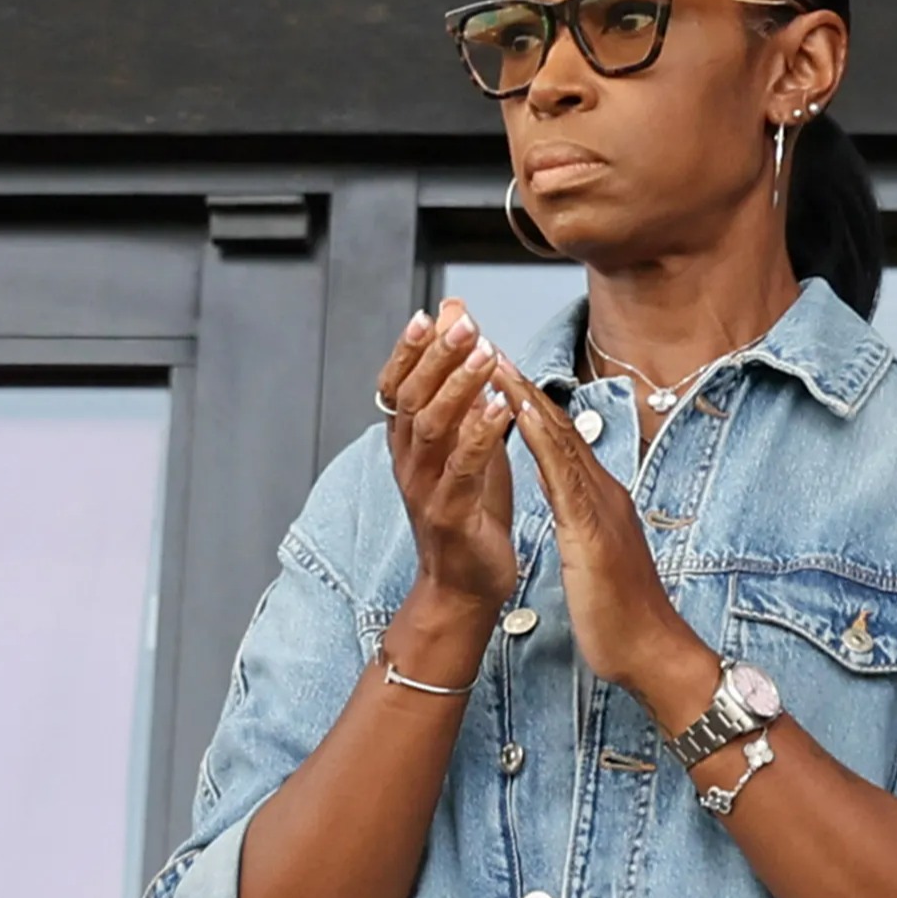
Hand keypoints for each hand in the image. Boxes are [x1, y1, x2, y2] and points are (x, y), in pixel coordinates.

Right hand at [377, 303, 517, 613]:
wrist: (465, 583)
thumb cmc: (469, 506)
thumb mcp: (465, 439)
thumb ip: (459, 386)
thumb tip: (459, 323)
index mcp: (409, 441)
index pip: (397, 385)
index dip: (409, 350)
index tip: (431, 314)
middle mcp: (408, 460)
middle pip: (413, 398)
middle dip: (437, 357)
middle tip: (462, 324)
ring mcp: (424, 487)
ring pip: (433, 428)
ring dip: (458, 388)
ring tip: (484, 354)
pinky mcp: (449, 513)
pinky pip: (462, 468)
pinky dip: (480, 435)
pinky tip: (500, 408)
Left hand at [491, 357, 717, 721]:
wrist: (655, 652)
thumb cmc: (625, 616)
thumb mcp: (597, 560)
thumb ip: (586, 529)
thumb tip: (575, 511)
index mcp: (597, 501)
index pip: (556, 440)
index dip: (525, 401)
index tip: (494, 368)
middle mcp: (601, 492)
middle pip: (556, 425)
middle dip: (519, 382)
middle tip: (484, 341)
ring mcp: (600, 506)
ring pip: (557, 438)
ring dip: (523, 395)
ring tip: (491, 358)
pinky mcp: (592, 528)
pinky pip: (560, 473)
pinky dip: (538, 436)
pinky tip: (518, 411)